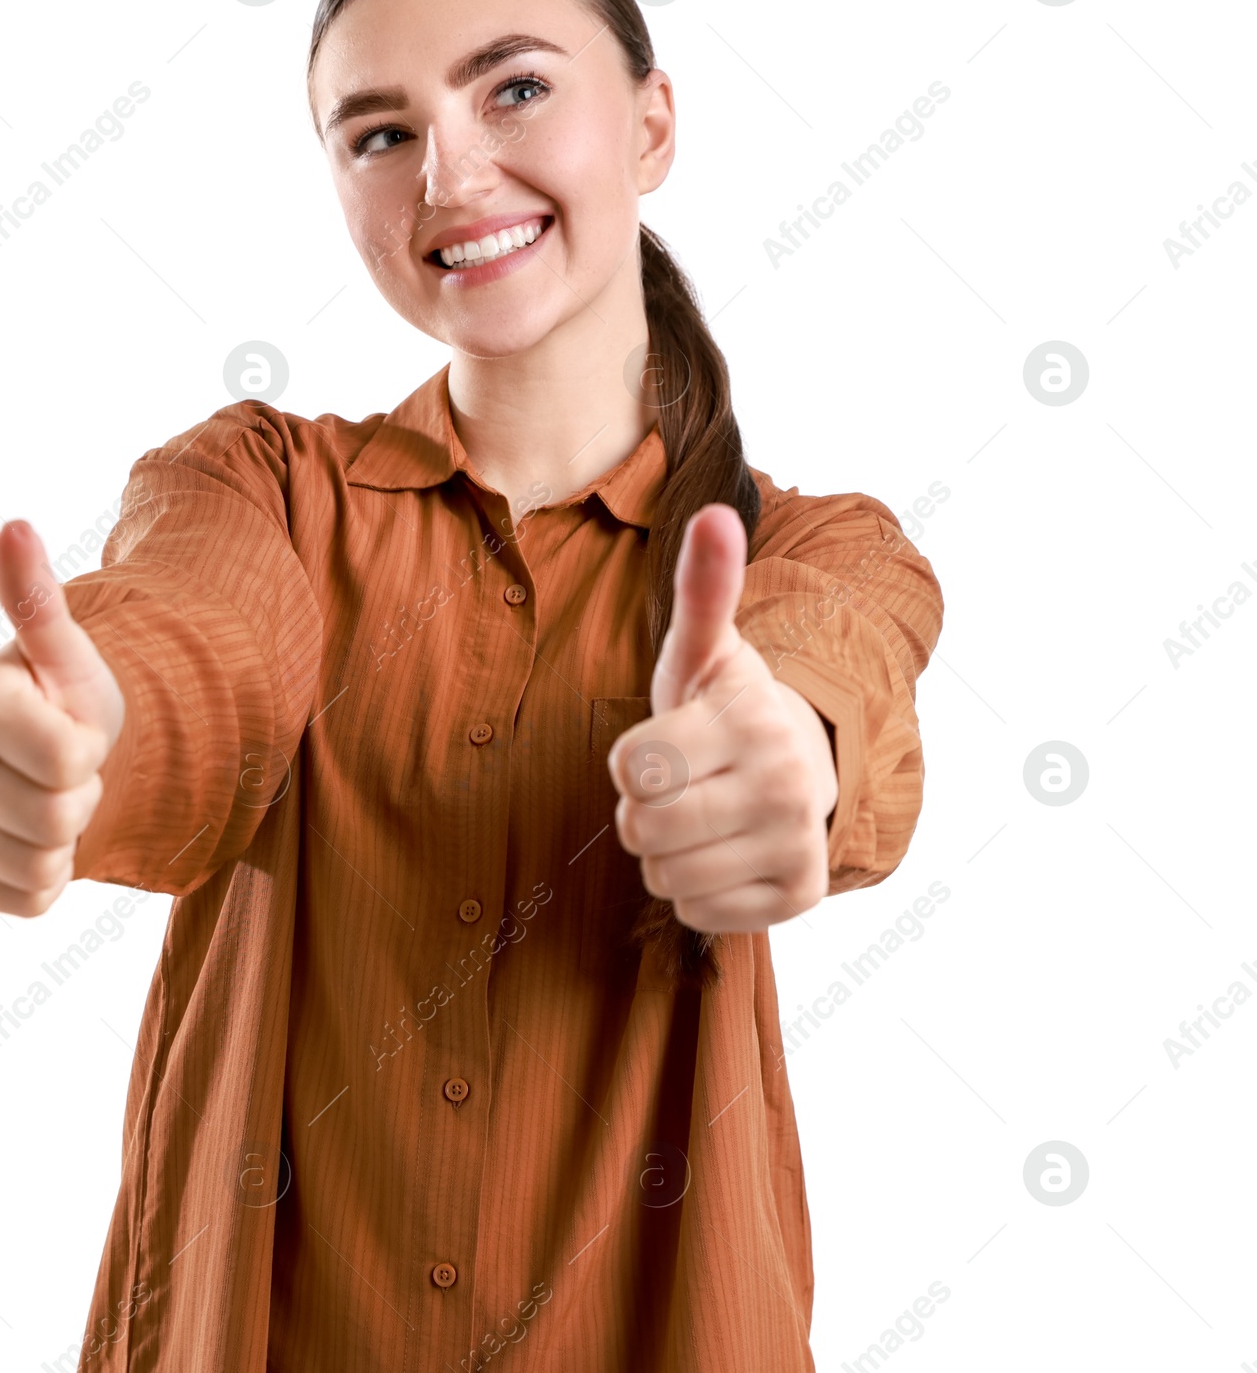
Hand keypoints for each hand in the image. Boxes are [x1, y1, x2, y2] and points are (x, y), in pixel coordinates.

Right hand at [0, 520, 125, 915]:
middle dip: (82, 795)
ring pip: (43, 865)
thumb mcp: (67, 652)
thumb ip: (39, 600)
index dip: (92, 747)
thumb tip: (13, 526)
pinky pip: (25, 900)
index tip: (72, 728)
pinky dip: (48, 877)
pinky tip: (29, 836)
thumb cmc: (63, 697)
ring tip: (48, 798)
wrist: (49, 758)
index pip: (71, 759)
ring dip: (67, 837)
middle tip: (63, 769)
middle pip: (59, 816)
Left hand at [607, 504, 836, 934]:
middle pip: (643, 828)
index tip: (661, 746)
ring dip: (664, 852)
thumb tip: (716, 513)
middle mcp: (787, 783)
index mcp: (752, 719)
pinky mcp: (798, 897)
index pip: (632, 768)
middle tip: (676, 785)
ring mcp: (797, 843)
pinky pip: (696, 914)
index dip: (629, 762)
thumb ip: (702, 588)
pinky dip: (696, 891)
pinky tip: (723, 852)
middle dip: (642, 810)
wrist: (798, 764)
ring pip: (665, 876)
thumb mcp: (703, 650)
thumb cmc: (722, 707)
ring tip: (698, 817)